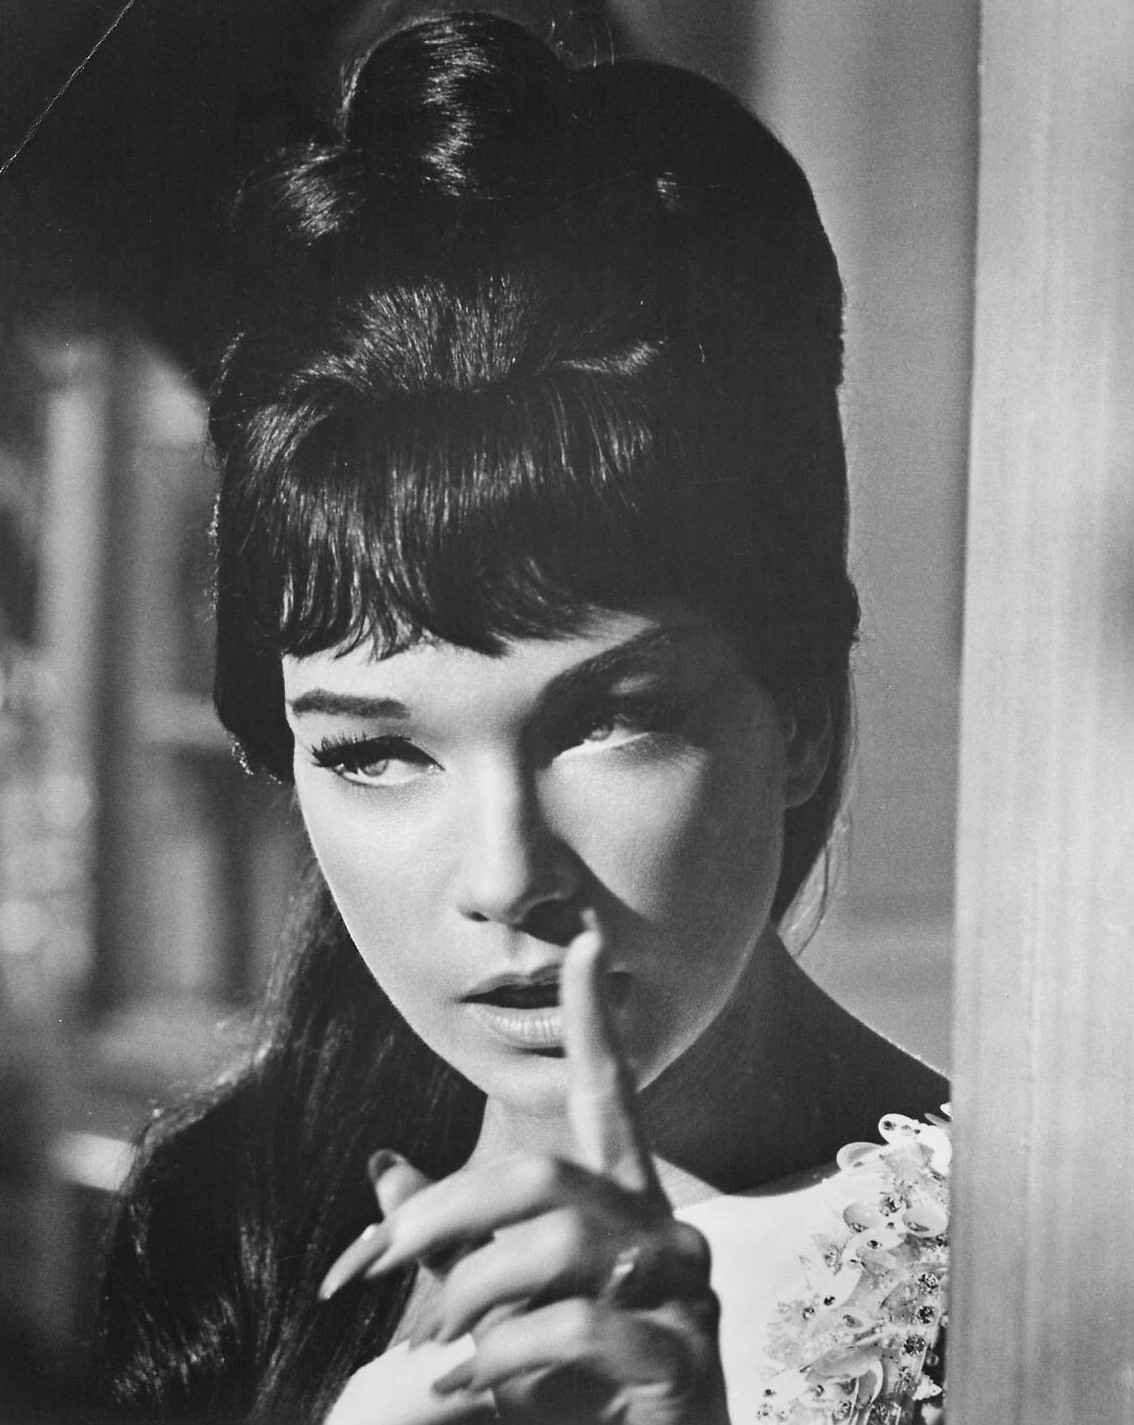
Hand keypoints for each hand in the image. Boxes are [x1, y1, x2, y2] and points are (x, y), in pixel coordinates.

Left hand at [322, 935, 729, 1424]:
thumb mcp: (490, 1308)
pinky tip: (464, 1388)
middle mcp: (661, 1231)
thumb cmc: (556, 1395)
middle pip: (543, 1177)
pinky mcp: (688, 1361)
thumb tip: (384, 1163)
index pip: (611, 1096)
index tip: (584, 942)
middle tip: (372, 1269)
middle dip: (443, 1214)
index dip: (595, 1022)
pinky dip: (503, 1356)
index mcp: (619, 1206)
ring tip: (437, 1352)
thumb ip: (448, 1242)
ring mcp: (683, 1294)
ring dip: (474, 1294)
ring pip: (564, 1241)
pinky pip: (583, 1325)